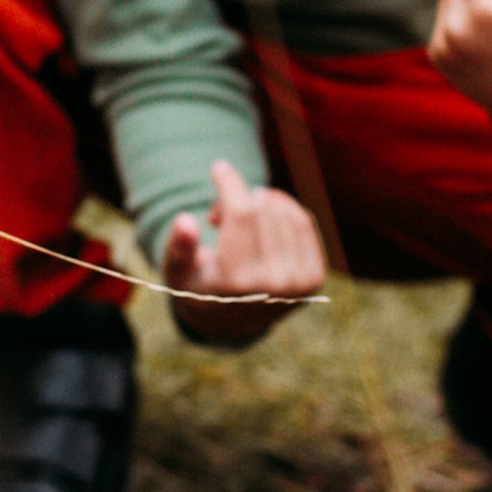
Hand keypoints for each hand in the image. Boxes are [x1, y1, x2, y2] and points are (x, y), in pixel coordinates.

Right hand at [160, 162, 326, 350]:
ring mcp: (298, 283)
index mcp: (236, 282)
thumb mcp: (178, 272)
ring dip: (259, 203)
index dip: (230, 184)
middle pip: (260, 210)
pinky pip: (303, 222)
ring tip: (238, 220)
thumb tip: (185, 220)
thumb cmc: (199, 287)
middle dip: (236, 197)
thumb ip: (178, 247)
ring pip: (282, 212)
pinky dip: (282, 209)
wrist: (231, 323)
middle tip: (218, 213)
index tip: (219, 167)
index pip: (242, 215)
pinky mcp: (314, 278)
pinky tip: (263, 215)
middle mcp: (273, 284)